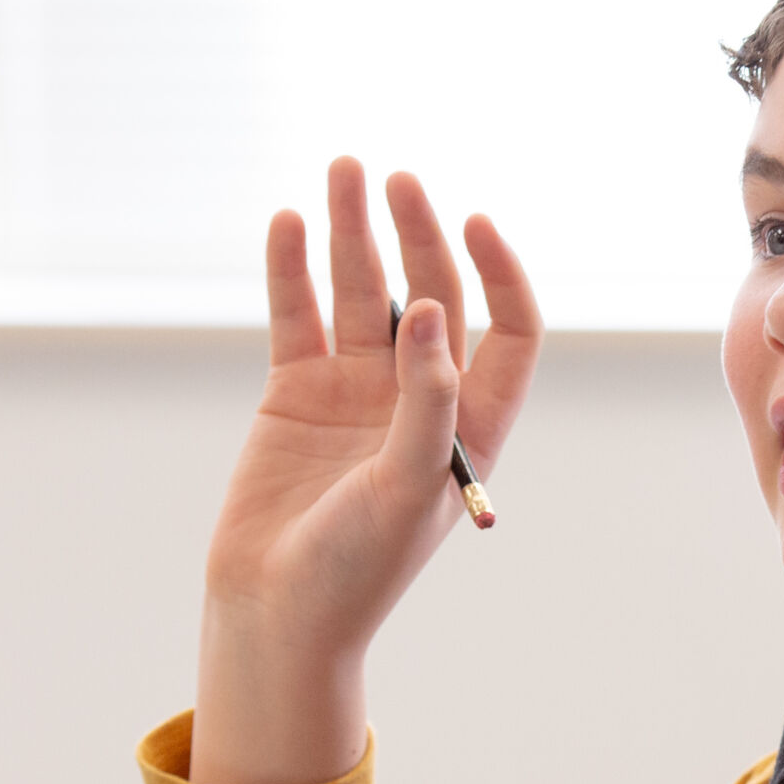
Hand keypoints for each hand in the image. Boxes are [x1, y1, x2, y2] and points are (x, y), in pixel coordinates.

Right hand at [190, 157, 542, 783]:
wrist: (276, 614)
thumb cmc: (357, 568)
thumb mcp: (406, 487)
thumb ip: (425, 399)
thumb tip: (431, 308)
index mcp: (471, 425)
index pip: (508, 333)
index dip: (501, 275)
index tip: (476, 223)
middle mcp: (419, 399)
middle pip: (432, 296)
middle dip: (418, 235)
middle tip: (397, 179)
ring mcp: (356, 392)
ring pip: (359, 294)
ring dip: (353, 233)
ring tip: (342, 169)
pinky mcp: (295, 394)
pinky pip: (297, 317)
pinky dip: (292, 270)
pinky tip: (289, 222)